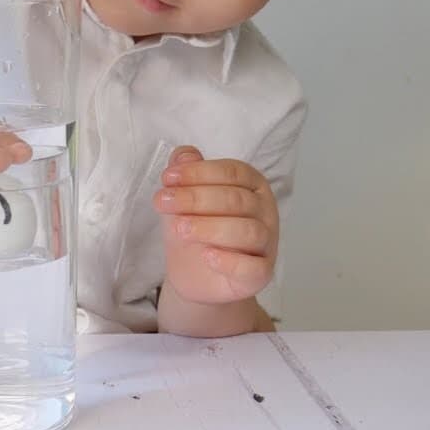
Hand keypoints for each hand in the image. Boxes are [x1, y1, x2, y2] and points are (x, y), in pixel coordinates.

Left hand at [153, 146, 278, 304]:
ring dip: (210, 227)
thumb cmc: (196, 228)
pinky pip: (253, 268)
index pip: (232, 171)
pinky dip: (230, 261)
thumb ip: (187, 173)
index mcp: (252, 184)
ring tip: (179, 228)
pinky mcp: (261, 273)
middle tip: (163, 202)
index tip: (167, 178)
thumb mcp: (184, 198)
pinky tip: (207, 256)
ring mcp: (266, 243)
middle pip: (236, 199)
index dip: (199, 172)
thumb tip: (184, 154)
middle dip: (196, 198)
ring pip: (248, 231)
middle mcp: (265, 211)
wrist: (197, 275)